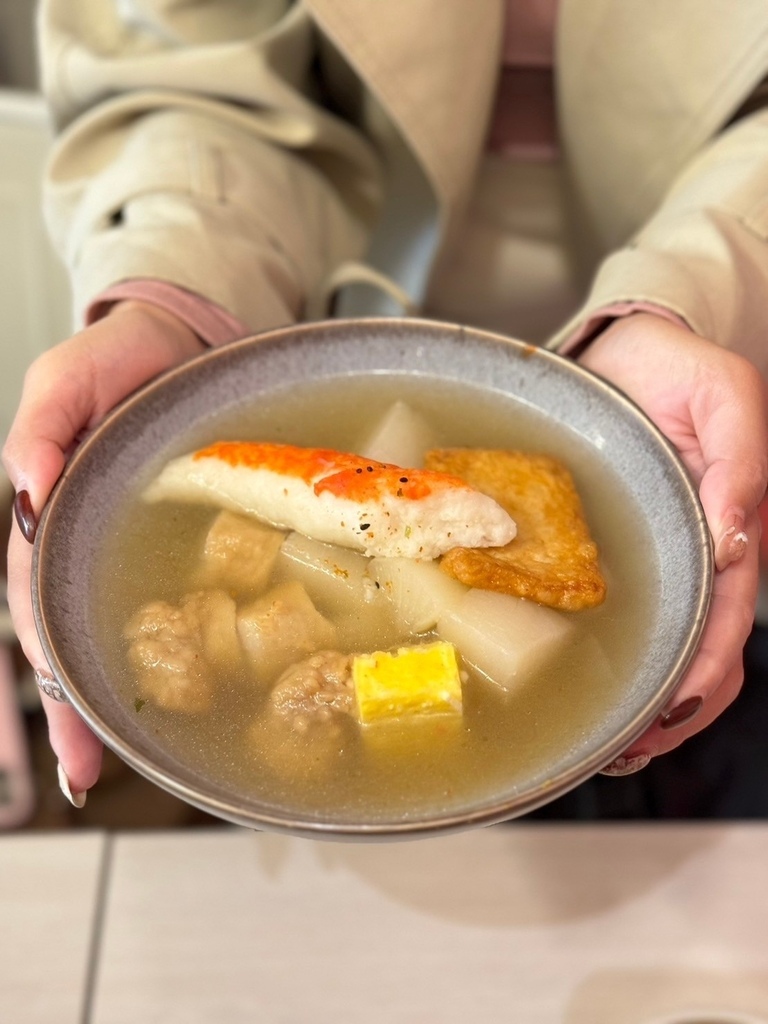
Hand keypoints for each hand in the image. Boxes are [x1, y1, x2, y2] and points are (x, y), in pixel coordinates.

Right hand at [2, 302, 205, 802]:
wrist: (182, 342)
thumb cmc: (119, 357)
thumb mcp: (67, 377)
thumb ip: (42, 425)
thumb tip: (23, 482)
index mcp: (47, 507)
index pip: (32, 590)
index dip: (44, 646)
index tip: (61, 698)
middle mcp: (75, 537)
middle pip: (60, 631)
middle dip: (68, 702)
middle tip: (84, 770)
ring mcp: (115, 543)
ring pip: (100, 631)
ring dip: (99, 700)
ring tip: (107, 766)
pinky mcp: (162, 539)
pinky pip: (152, 603)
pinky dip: (154, 654)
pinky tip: (163, 699)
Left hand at [578, 313, 767, 769]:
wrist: (628, 351)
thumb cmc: (674, 368)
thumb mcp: (722, 391)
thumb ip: (742, 455)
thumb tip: (738, 534)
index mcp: (732, 527)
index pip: (729, 614)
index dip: (707, 666)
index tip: (674, 706)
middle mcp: (703, 555)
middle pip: (708, 651)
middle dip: (677, 708)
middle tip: (630, 746)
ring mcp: (668, 560)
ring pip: (675, 650)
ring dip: (652, 704)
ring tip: (613, 745)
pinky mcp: (628, 554)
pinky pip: (635, 618)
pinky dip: (626, 664)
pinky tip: (598, 694)